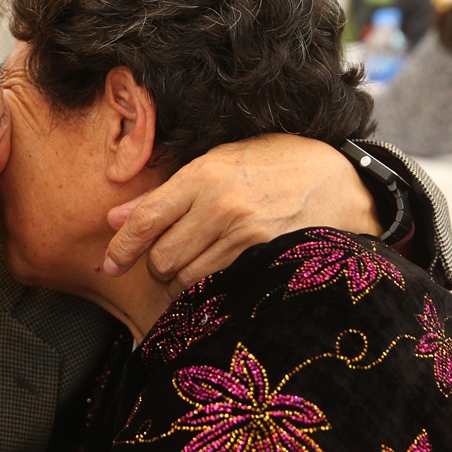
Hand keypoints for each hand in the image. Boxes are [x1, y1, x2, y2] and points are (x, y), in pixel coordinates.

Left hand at [104, 134, 381, 300]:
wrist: (341, 180)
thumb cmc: (274, 165)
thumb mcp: (217, 163)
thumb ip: (164, 194)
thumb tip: (113, 218)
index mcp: (203, 176)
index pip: (147, 219)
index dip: (121, 247)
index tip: (109, 265)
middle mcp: (221, 206)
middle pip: (162, 258)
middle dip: (156, 267)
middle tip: (165, 261)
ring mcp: (246, 235)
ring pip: (188, 278)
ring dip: (180, 282)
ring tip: (193, 267)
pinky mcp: (266, 258)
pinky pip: (219, 286)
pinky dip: (209, 288)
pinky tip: (216, 276)